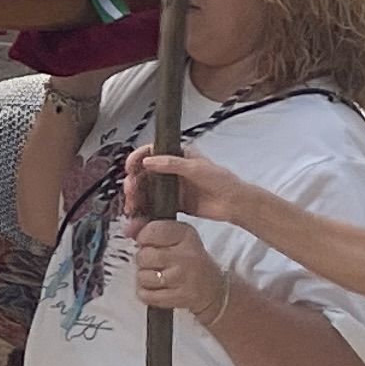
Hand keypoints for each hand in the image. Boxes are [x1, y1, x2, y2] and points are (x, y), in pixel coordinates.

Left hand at [129, 216, 229, 320]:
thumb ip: (148, 228)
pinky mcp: (180, 297)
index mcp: (185, 234)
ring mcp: (183, 277)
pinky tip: (157, 288)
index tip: (146, 242)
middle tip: (154, 262)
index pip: (151, 231)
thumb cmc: (188, 260)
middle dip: (143, 260)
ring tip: (158, 275)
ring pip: (142, 276)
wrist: (211, 288)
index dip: (143, 238)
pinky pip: (146, 295)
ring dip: (144, 277)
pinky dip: (146, 293)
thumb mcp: (176, 237)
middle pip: (143, 256)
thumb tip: (127, 229)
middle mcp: (186, 255)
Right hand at [131, 151, 262, 231]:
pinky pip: (155, 204)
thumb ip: (171, 163)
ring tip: (132, 205)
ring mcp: (172, 187)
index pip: (151, 152)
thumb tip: (148, 161)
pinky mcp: (174, 202)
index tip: (130, 167)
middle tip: (130, 190)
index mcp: (177, 155)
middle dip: (134, 181)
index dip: (138, 158)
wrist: (234, 203)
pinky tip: (139, 213)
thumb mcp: (196, 167)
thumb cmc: (220, 180)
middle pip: (145, 172)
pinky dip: (145, 208)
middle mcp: (171, 169)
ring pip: (147, 189)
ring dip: (136, 196)